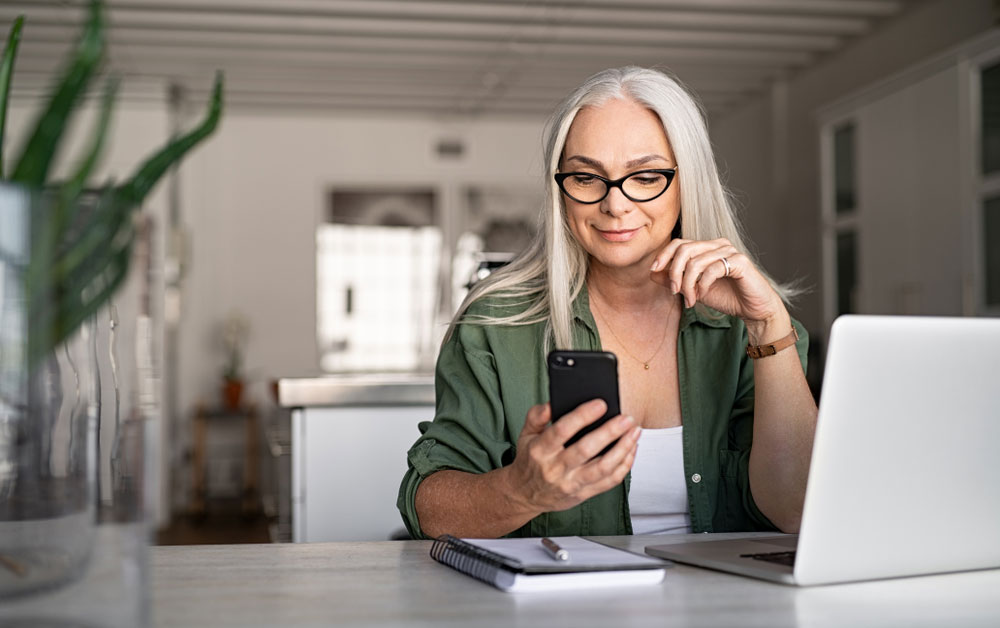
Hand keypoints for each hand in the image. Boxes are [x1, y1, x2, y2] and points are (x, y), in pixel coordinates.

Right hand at [504, 400, 640, 515]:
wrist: (525, 494)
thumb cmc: (530, 461)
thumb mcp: (525, 435)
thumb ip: (536, 416)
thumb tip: (551, 403)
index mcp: (540, 450)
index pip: (562, 430)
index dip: (582, 416)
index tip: (600, 404)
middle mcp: (555, 468)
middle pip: (586, 449)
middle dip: (610, 432)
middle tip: (626, 418)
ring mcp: (571, 483)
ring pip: (602, 468)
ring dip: (623, 449)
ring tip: (634, 432)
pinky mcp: (583, 494)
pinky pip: (609, 481)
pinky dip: (624, 465)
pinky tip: (631, 449)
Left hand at [649, 237, 785, 327]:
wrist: (753, 310)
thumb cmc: (726, 297)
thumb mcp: (694, 289)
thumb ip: (675, 280)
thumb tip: (653, 272)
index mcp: (707, 247)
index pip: (679, 243)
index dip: (664, 255)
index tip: (654, 270)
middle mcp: (718, 245)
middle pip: (684, 249)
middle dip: (674, 272)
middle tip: (674, 292)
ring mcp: (730, 251)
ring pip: (696, 261)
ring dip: (688, 284)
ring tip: (691, 299)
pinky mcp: (740, 262)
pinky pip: (712, 269)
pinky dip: (703, 284)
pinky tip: (702, 295)